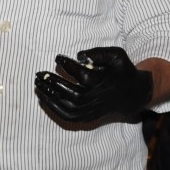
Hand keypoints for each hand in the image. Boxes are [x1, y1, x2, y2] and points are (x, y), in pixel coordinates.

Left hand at [34, 46, 152, 122]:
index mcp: (103, 82)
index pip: (82, 75)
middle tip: (39, 74)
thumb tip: (79, 55)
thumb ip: (99, 53)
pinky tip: (44, 99)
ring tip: (38, 85)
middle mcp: (97, 98)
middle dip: (53, 83)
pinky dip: (54, 109)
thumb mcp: (117, 56)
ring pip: (67, 107)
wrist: (132, 94)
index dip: (68, 66)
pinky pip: (69, 116)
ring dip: (50, 97)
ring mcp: (92, 110)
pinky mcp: (88, 117)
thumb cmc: (122, 71)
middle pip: (71, 93)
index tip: (57, 58)